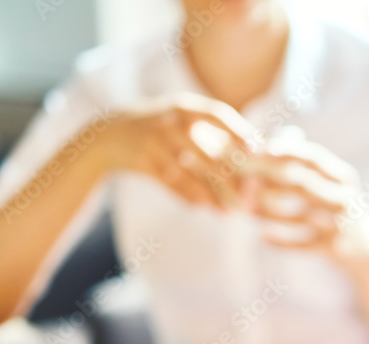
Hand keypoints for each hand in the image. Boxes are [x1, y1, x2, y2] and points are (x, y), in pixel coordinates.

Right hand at [102, 92, 255, 208]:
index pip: (216, 115)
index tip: (256, 149)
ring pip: (188, 172)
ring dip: (209, 194)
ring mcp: (154, 142)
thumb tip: (257, 147)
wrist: (110, 135)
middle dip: (229, 177)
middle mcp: (169, 122)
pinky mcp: (142, 162)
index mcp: (184, 107)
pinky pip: (169, 182)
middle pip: (205, 150)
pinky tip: (202, 207)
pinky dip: (186, 195)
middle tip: (248, 196)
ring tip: (228, 211)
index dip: (238, 131)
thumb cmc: (160, 128)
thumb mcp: (181, 117)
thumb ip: (213, 130)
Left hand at [241, 136, 365, 253]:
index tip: (263, 148)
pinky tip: (263, 237)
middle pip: (302, 184)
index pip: (315, 157)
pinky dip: (280, 240)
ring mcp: (340, 224)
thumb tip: (268, 141)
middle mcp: (345, 197)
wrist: (367, 248)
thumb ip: (305, 164)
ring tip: (247, 210)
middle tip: (244, 182)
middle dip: (269, 182)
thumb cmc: (338, 206)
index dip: (288, 150)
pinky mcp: (332, 247)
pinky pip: (300, 243)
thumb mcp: (333, 183)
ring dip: (268, 213)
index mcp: (344, 177)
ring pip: (297, 215)